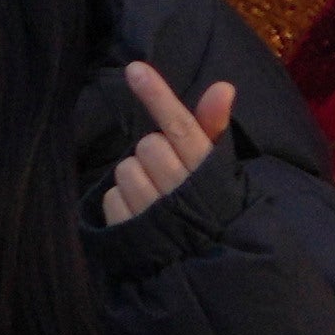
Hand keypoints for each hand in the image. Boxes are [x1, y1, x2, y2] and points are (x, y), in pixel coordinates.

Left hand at [97, 62, 234, 234]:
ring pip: (126, 169)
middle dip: (153, 155)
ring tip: (154, 200)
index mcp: (204, 171)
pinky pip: (111, 196)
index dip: (158, 96)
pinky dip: (121, 203)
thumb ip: (213, 127)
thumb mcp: (217, 170)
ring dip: (136, 180)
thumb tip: (223, 86)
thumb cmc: (209, 208)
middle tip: (167, 175)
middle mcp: (179, 189)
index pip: (180, 126)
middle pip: (148, 145)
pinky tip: (139, 217)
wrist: (197, 266)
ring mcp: (151, 212)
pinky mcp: (128, 230)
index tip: (135, 69)